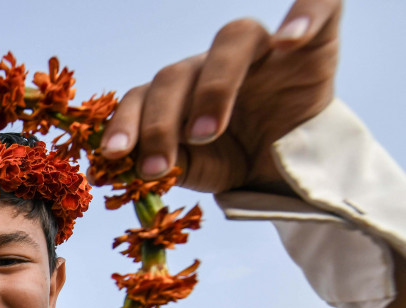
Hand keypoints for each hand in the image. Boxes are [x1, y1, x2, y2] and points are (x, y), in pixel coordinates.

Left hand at [100, 0, 340, 193]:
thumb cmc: (233, 160)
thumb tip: (109, 171)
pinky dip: (306, 13)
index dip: (124, 122)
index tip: (111, 156)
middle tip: (158, 167)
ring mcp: (260, 49)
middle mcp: (211, 64)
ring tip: (205, 134)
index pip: (143, 94)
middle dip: (161, 123)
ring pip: (232, 40)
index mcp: (178, 92)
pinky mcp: (312, 41)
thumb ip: (161, 164)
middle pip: (178, 73)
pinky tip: (288, 39)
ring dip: (213, 87)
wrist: (286, 169)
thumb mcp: (193, 169)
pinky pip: (318, 7)